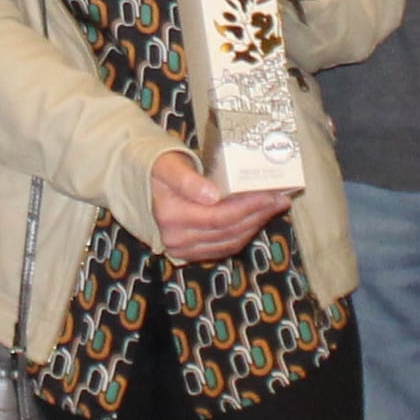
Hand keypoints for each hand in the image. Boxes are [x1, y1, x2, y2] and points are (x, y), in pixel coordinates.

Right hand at [145, 149, 291, 264]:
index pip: (220, 216)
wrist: (138, 184)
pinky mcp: (188, 253)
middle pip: (228, 231)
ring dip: (254, 226)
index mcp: (171, 216)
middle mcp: (175, 238)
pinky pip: (222, 248)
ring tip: (273, 208)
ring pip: (229, 242)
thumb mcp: (169, 166)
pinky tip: (255, 220)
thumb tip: (212, 195)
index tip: (272, 194)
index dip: (250, 207)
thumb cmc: (157, 169)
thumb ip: (188, 180)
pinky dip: (242, 235)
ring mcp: (181, 249)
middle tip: (281, 199)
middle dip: (258, 215)